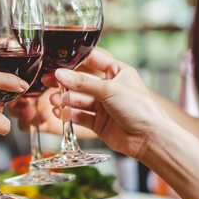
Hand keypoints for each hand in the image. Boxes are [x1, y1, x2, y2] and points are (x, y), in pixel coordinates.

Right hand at [42, 49, 173, 159]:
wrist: (150, 138)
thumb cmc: (140, 108)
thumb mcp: (109, 89)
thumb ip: (83, 83)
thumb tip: (60, 74)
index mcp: (117, 72)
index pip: (92, 61)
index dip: (74, 61)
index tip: (56, 61)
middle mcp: (109, 88)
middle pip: (81, 82)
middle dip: (65, 83)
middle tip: (48, 81)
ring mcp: (103, 106)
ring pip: (79, 100)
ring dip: (65, 100)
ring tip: (54, 101)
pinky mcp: (99, 123)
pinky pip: (80, 116)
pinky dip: (69, 114)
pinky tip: (60, 112)